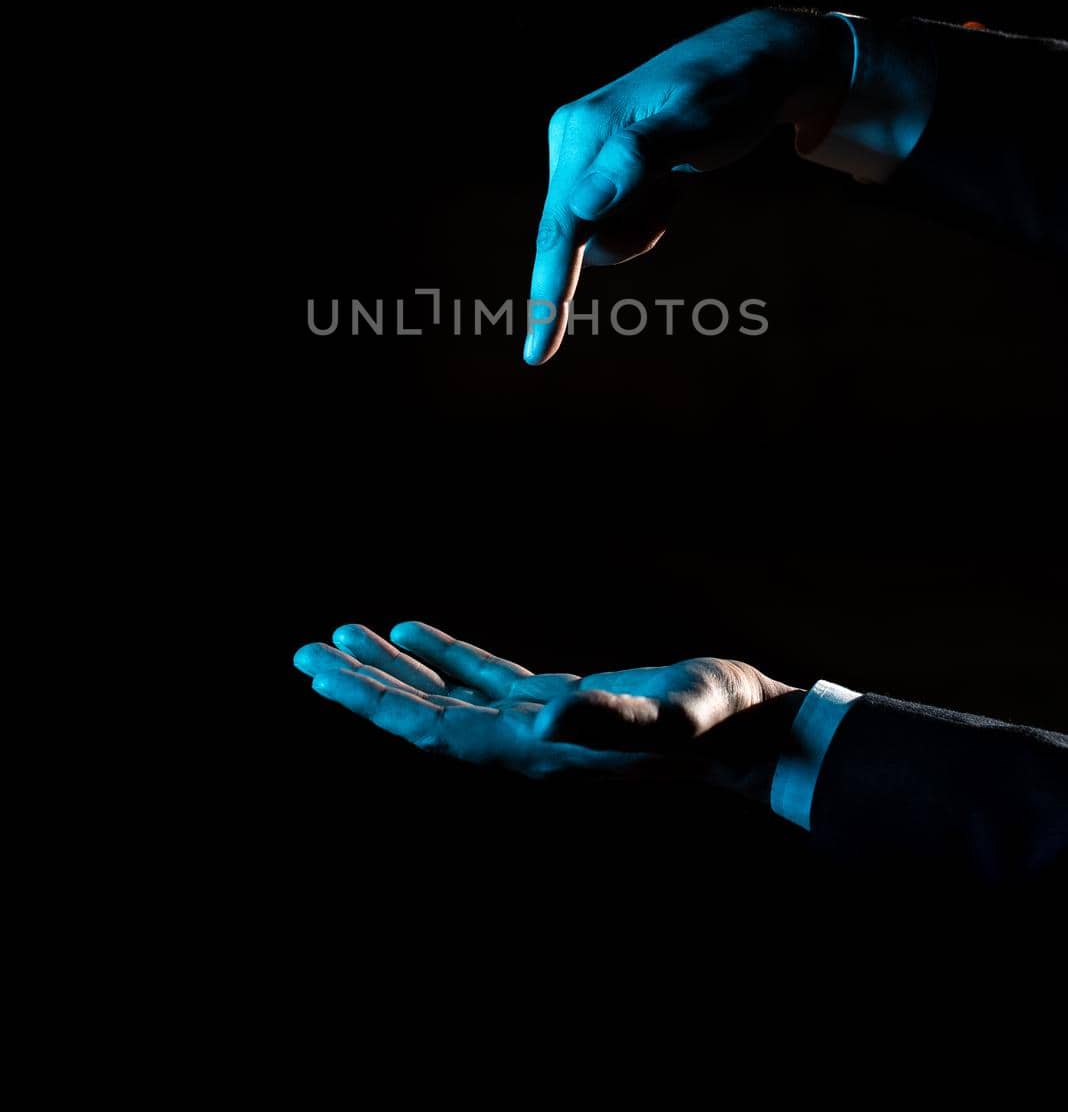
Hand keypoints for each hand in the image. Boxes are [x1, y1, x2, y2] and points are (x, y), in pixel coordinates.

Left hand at [294, 621, 799, 792]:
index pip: (432, 729)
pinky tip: (411, 634)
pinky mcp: (558, 702)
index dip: (375, 703)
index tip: (322, 675)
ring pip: (444, 697)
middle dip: (360, 686)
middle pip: (421, 718)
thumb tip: (545, 714)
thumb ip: (608, 717)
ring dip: (390, 671)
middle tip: (304, 654)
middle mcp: (523, 745)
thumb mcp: (667, 716)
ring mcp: (538, 725)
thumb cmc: (713, 724)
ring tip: (338, 638)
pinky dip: (443, 657)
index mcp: (534, 751)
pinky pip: (483, 679)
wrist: (750, 733)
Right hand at [525, 6, 851, 363]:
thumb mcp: (696, 124)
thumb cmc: (731, 93)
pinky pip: (615, 221)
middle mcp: (572, 140)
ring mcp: (586, 154)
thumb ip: (635, 160)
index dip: (547, 293)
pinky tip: (670, 182)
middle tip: (674, 189)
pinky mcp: (604, 165)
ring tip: (675, 182)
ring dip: (640, 226)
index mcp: (583, 132)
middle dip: (629, 234)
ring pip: (598, 234)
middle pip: (578, 236)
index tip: (536, 355)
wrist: (758, 62)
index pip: (559, 227)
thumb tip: (580, 206)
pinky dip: (646, 216)